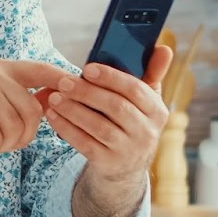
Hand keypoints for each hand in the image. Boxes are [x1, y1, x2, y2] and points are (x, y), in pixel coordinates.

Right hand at [0, 59, 77, 169]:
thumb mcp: (5, 112)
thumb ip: (31, 100)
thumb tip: (65, 90)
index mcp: (3, 70)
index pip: (41, 70)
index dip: (61, 79)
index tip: (79, 84)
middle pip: (32, 111)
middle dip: (20, 136)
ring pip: (16, 127)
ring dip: (2, 145)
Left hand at [36, 46, 172, 181]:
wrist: (126, 168)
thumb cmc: (132, 122)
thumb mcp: (146, 101)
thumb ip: (152, 73)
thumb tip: (164, 48)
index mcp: (157, 111)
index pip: (136, 90)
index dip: (111, 78)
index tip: (87, 68)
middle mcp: (147, 132)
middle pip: (116, 108)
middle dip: (87, 92)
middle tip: (63, 81)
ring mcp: (129, 151)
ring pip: (99, 127)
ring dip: (73, 110)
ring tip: (54, 97)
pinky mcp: (109, 164)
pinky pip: (85, 144)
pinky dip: (67, 129)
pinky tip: (53, 116)